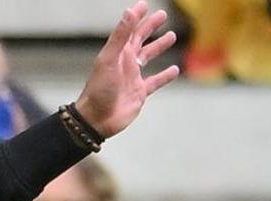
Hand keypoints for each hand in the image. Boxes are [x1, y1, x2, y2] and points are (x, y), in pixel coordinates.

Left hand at [74, 2, 179, 138]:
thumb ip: (121, 36)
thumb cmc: (99, 89)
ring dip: (159, 47)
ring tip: (172, 36)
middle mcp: (125, 63)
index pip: (129, 30)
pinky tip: (174, 70)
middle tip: (162, 15)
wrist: (96, 119)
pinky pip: (155, 82)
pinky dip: (165, 76)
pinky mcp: (139, 93)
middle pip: (140, 40)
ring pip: (149, 58)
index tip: (144, 4)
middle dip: (150, 27)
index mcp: (117, 53)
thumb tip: (130, 11)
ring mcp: (132, 78)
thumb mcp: (110, 59)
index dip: (137, 17)